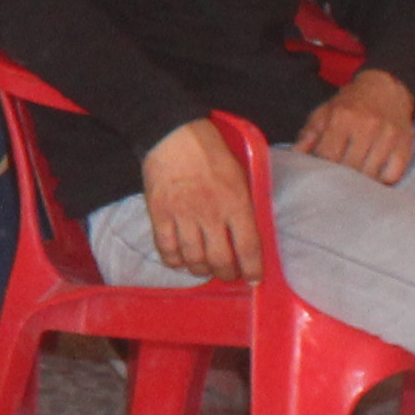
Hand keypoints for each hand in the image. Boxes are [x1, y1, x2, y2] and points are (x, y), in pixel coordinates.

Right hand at [136, 120, 261, 283]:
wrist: (173, 135)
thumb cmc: (211, 153)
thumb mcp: (240, 175)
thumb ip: (245, 204)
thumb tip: (249, 232)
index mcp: (236, 203)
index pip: (248, 247)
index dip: (253, 269)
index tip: (254, 279)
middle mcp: (210, 214)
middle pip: (220, 260)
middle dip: (227, 274)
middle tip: (228, 274)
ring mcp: (183, 216)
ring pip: (193, 259)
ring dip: (201, 270)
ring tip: (205, 267)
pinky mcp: (160, 215)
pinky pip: (166, 250)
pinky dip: (175, 261)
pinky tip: (181, 260)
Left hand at [297, 65, 414, 183]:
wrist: (387, 89)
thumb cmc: (351, 104)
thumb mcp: (325, 112)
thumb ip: (309, 134)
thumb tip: (296, 153)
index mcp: (343, 117)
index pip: (327, 155)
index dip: (321, 166)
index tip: (321, 169)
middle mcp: (367, 126)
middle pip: (349, 167)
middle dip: (341, 175)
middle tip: (338, 177)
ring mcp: (388, 137)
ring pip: (370, 175)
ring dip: (361, 180)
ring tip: (355, 177)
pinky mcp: (405, 147)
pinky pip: (392, 176)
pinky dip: (382, 180)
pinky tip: (375, 172)